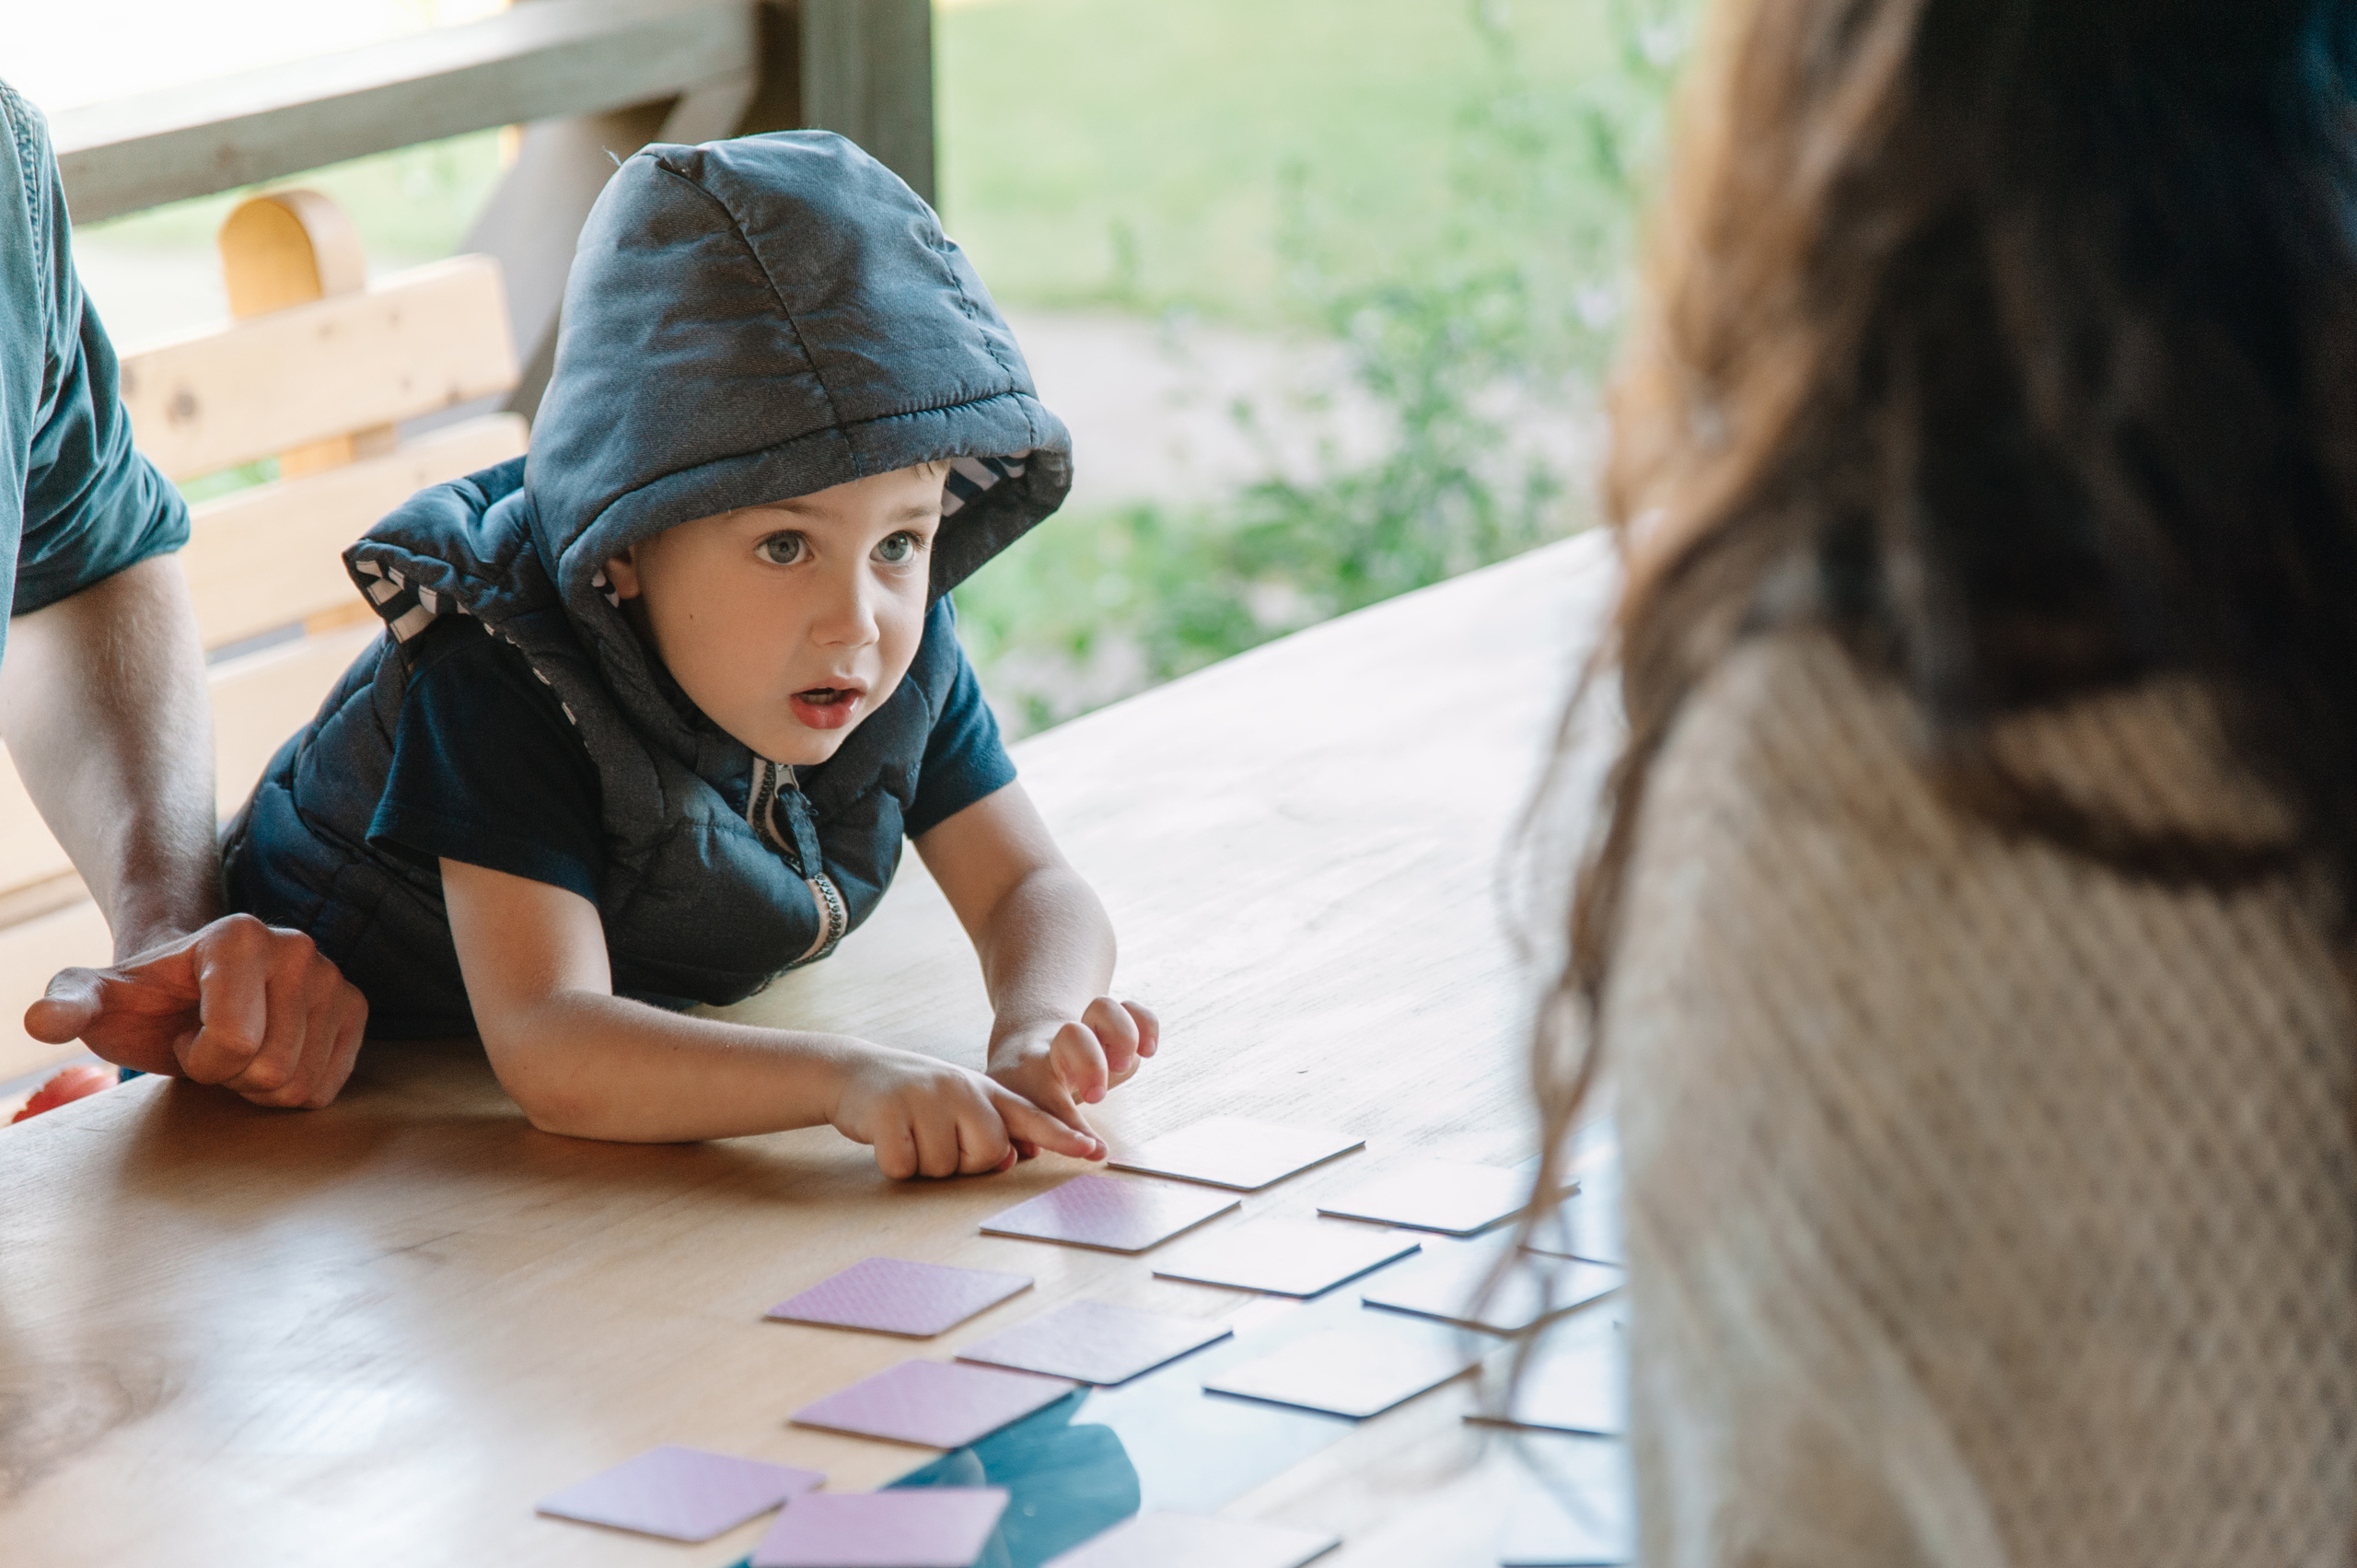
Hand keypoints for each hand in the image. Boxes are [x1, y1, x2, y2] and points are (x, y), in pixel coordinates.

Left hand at [24, 914, 367, 1109]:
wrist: (191, 990)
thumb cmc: (144, 1001)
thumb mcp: (97, 1000)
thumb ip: (70, 1005)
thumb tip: (42, 1021)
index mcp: (240, 937)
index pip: (235, 1042)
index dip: (198, 1059)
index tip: (182, 1034)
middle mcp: (299, 948)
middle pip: (272, 1068)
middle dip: (231, 1076)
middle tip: (212, 1047)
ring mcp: (334, 977)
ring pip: (301, 1082)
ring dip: (260, 1086)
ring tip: (240, 1051)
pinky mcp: (354, 1008)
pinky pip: (329, 1085)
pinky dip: (294, 1089)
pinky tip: (270, 1057)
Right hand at [831, 1048, 1106, 1179]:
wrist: (858, 1072)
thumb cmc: (919, 1102)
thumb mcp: (962, 1108)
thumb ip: (993, 1131)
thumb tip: (1010, 1157)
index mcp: (985, 1092)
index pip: (1031, 1116)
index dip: (1062, 1136)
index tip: (1094, 1151)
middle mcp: (962, 1089)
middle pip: (988, 1155)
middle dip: (963, 1162)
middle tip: (937, 1138)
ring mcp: (925, 1097)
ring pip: (943, 1167)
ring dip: (925, 1164)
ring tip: (911, 1133)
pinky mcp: (889, 1112)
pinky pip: (904, 1167)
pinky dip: (895, 1164)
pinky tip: (888, 1137)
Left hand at [989, 998, 1158, 1142]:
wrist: (1026, 1049)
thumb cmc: (1025, 1089)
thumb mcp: (1023, 1113)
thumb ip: (1042, 1134)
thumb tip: (1065, 1153)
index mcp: (1033, 1070)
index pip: (1046, 1095)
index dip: (1071, 1124)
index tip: (1092, 1149)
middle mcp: (1062, 1044)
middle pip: (1074, 1037)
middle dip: (1092, 1064)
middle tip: (1097, 1097)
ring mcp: (1090, 1031)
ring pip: (1104, 1009)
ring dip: (1122, 1034)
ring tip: (1128, 1063)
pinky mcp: (1116, 1025)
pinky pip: (1133, 1010)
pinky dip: (1146, 1023)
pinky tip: (1149, 1049)